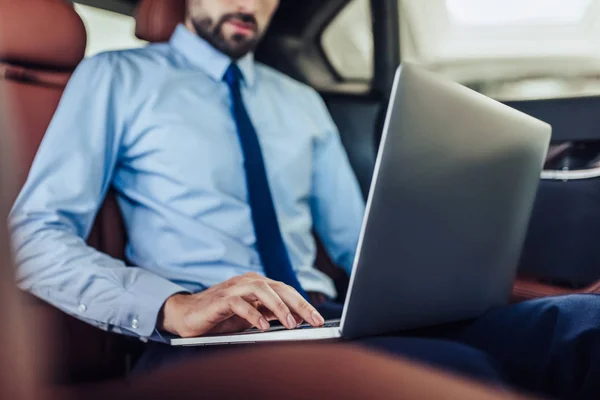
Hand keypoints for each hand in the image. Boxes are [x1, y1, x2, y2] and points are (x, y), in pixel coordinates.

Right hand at [158, 273, 324, 337]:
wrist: (186, 314)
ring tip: (292, 324)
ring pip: (262, 291)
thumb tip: (295, 320)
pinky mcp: (220, 299)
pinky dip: (252, 314)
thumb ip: (269, 313)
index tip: (318, 319)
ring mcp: (234, 288)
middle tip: (314, 321)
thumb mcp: (250, 316)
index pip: (286, 291)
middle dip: (300, 304)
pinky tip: (263, 326)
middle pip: (279, 288)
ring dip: (279, 307)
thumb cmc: (220, 316)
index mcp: (257, 284)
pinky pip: (239, 303)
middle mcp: (248, 282)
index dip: (303, 304)